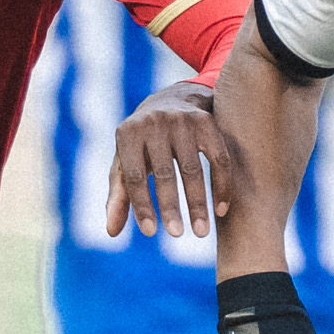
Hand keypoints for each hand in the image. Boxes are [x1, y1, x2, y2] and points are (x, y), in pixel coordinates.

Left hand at [105, 80, 228, 239]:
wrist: (173, 98)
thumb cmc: (143, 140)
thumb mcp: (125, 161)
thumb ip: (119, 195)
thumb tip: (112, 233)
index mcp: (128, 133)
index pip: (134, 176)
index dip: (142, 205)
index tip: (150, 232)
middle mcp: (154, 123)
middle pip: (164, 173)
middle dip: (171, 207)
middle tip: (176, 235)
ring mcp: (183, 120)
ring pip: (193, 169)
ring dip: (198, 203)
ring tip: (201, 232)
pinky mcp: (207, 122)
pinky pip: (218, 159)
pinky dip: (221, 186)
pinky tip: (221, 211)